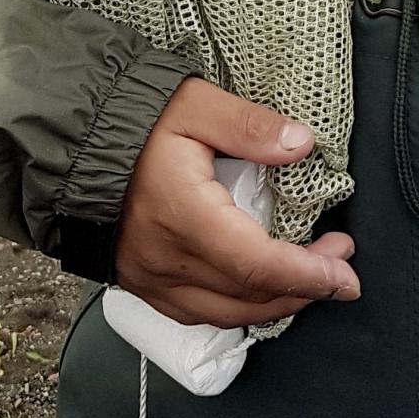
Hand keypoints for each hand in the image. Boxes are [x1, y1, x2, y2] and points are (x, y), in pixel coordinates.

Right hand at [112, 77, 359, 327]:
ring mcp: (149, 278)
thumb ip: (249, 126)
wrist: (72, 141)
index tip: (346, 269)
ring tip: (311, 277)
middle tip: (340, 262)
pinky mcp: (141, 284)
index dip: (308, 273)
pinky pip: (197, 313)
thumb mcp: (195, 104)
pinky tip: (260, 290)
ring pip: (224, 313)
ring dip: (275, 303)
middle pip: (248, 296)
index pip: (256, 263)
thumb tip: (302, 143)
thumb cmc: (133, 120)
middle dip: (305, 286)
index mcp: (183, 215)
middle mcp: (165, 259)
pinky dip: (237, 307)